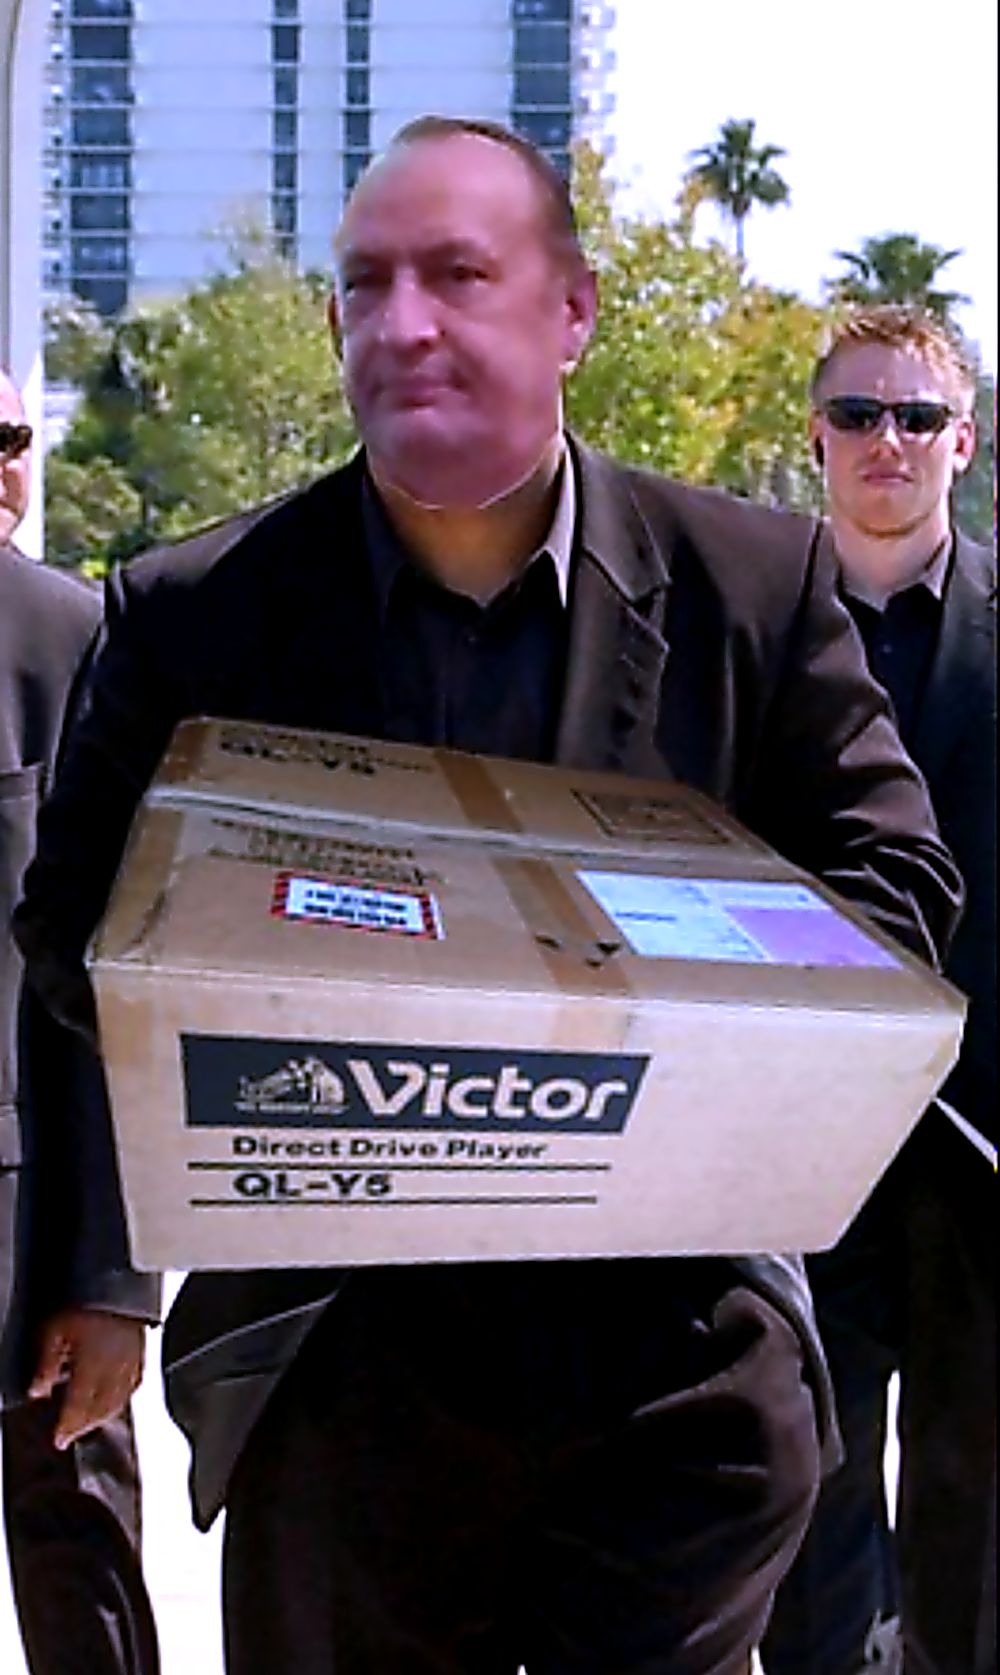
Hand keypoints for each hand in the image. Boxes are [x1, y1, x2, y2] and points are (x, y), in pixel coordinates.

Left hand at [28, 1308, 145, 1449]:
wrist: (117, 1280)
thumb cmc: (85, 1302)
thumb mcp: (53, 1330)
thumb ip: (46, 1364)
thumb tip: (37, 1390)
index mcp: (93, 1365)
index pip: (79, 1405)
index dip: (68, 1426)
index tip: (59, 1440)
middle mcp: (115, 1367)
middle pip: (101, 1408)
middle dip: (84, 1426)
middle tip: (71, 1436)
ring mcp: (132, 1360)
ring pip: (120, 1399)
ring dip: (103, 1417)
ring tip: (90, 1424)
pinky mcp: (142, 1350)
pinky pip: (135, 1382)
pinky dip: (124, 1398)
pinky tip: (118, 1398)